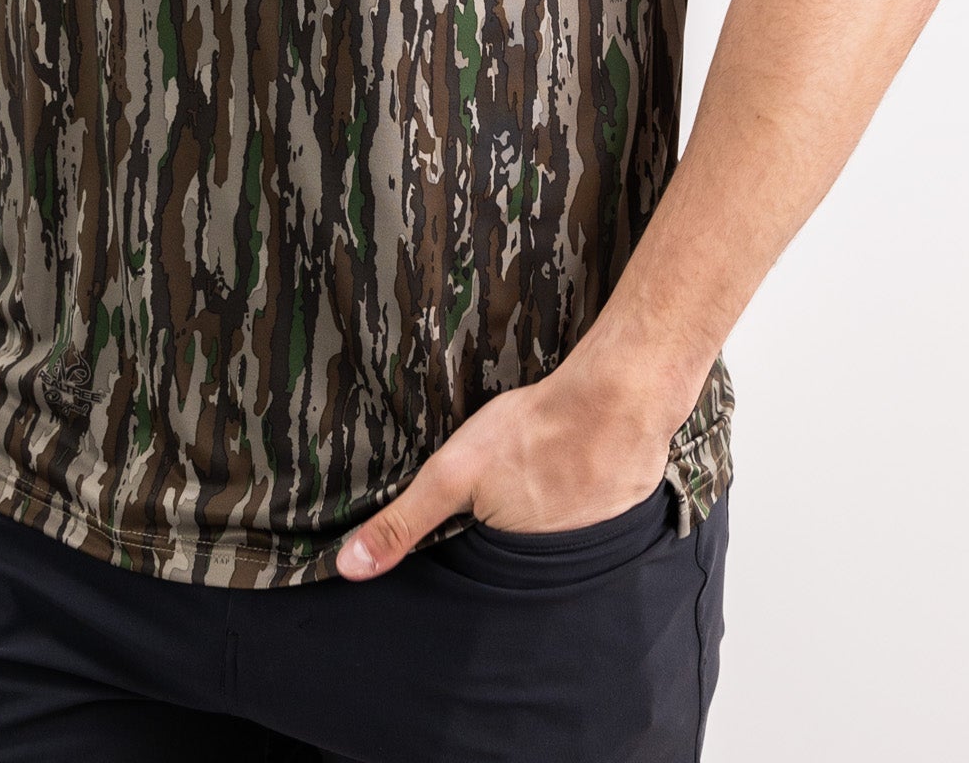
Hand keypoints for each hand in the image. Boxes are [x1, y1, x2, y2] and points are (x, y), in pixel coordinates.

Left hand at [335, 346, 674, 580]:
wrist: (617, 400)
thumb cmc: (532, 434)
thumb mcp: (451, 475)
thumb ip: (402, 522)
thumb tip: (348, 569)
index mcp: (511, 564)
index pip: (480, 567)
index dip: (471, 539)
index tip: (469, 513)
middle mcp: (555, 565)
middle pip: (520, 549)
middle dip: (511, 524)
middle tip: (510, 482)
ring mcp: (594, 537)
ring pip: (560, 526)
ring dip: (552, 503)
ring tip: (540, 470)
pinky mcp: (620, 507)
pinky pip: (595, 505)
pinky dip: (585, 486)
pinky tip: (576, 459)